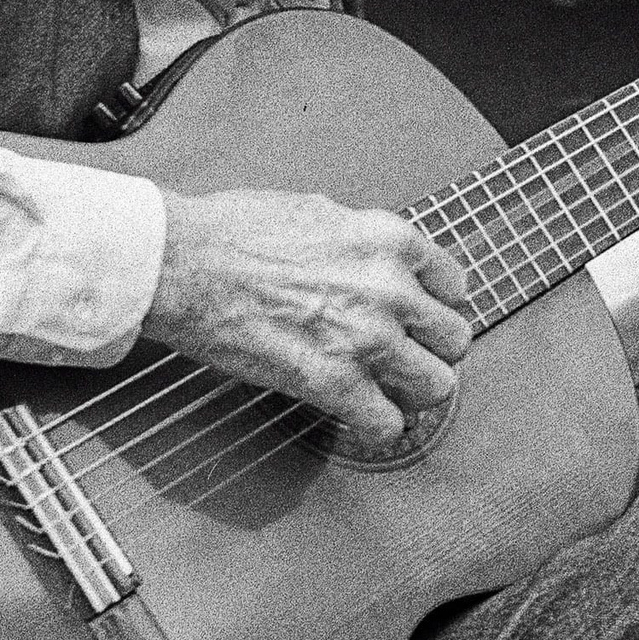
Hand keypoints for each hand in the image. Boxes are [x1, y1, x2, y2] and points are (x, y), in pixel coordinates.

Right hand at [142, 189, 473, 448]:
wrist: (182, 263)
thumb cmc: (232, 233)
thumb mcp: (318, 211)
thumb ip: (361, 242)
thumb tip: (372, 260)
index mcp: (389, 240)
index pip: (454, 285)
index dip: (435, 307)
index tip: (419, 320)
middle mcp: (390, 288)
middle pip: (455, 340)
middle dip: (431, 351)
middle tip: (405, 358)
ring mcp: (367, 338)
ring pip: (437, 387)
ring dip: (413, 393)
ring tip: (389, 391)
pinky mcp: (334, 382)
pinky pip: (387, 425)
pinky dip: (376, 427)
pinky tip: (359, 416)